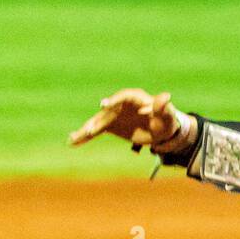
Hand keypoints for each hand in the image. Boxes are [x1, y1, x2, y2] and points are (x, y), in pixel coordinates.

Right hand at [68, 89, 185, 149]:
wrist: (160, 130)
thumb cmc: (165, 121)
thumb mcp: (167, 116)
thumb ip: (163, 107)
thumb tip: (166, 96)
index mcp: (134, 98)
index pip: (122, 97)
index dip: (113, 100)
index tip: (104, 105)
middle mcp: (119, 104)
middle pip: (106, 111)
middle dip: (97, 121)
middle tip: (90, 130)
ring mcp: (112, 115)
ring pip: (97, 121)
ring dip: (86, 130)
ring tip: (73, 138)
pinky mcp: (109, 125)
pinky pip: (95, 130)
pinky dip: (85, 136)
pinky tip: (72, 142)